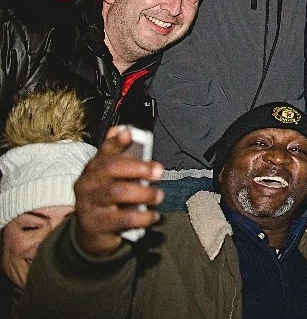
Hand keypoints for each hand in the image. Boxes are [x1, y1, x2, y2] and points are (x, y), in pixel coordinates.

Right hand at [72, 126, 163, 256]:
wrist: (89, 234)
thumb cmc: (105, 199)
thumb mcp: (109, 179)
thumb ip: (118, 156)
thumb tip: (122, 130)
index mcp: (92, 171)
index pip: (103, 152)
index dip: (115, 142)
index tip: (128, 133)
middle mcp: (88, 185)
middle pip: (111, 170)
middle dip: (138, 167)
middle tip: (159, 171)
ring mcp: (90, 206)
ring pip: (118, 193)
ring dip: (144, 193)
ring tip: (159, 196)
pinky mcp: (97, 226)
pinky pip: (123, 219)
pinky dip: (143, 217)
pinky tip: (153, 216)